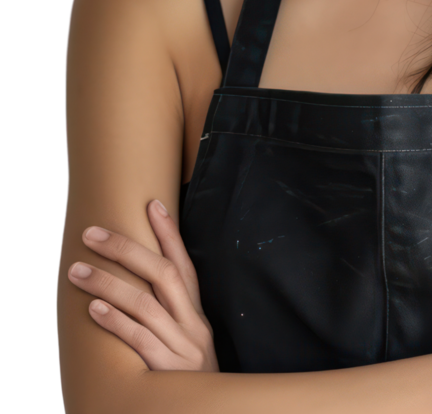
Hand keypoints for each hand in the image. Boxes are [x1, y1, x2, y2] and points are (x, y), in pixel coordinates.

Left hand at [67, 199, 218, 372]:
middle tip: (92, 233)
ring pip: (146, 303)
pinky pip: (140, 340)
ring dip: (108, 282)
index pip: (184, 265)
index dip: (169, 234)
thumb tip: (130, 291)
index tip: (152, 203)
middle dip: (127, 249)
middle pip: (164, 274)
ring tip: (77, 270)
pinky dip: (116, 321)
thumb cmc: (184, 386)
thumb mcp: (183, 349)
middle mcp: (193, 326)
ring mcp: (183, 348)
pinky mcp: (168, 372)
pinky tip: (93, 309)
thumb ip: (165, 322)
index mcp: (196, 317)